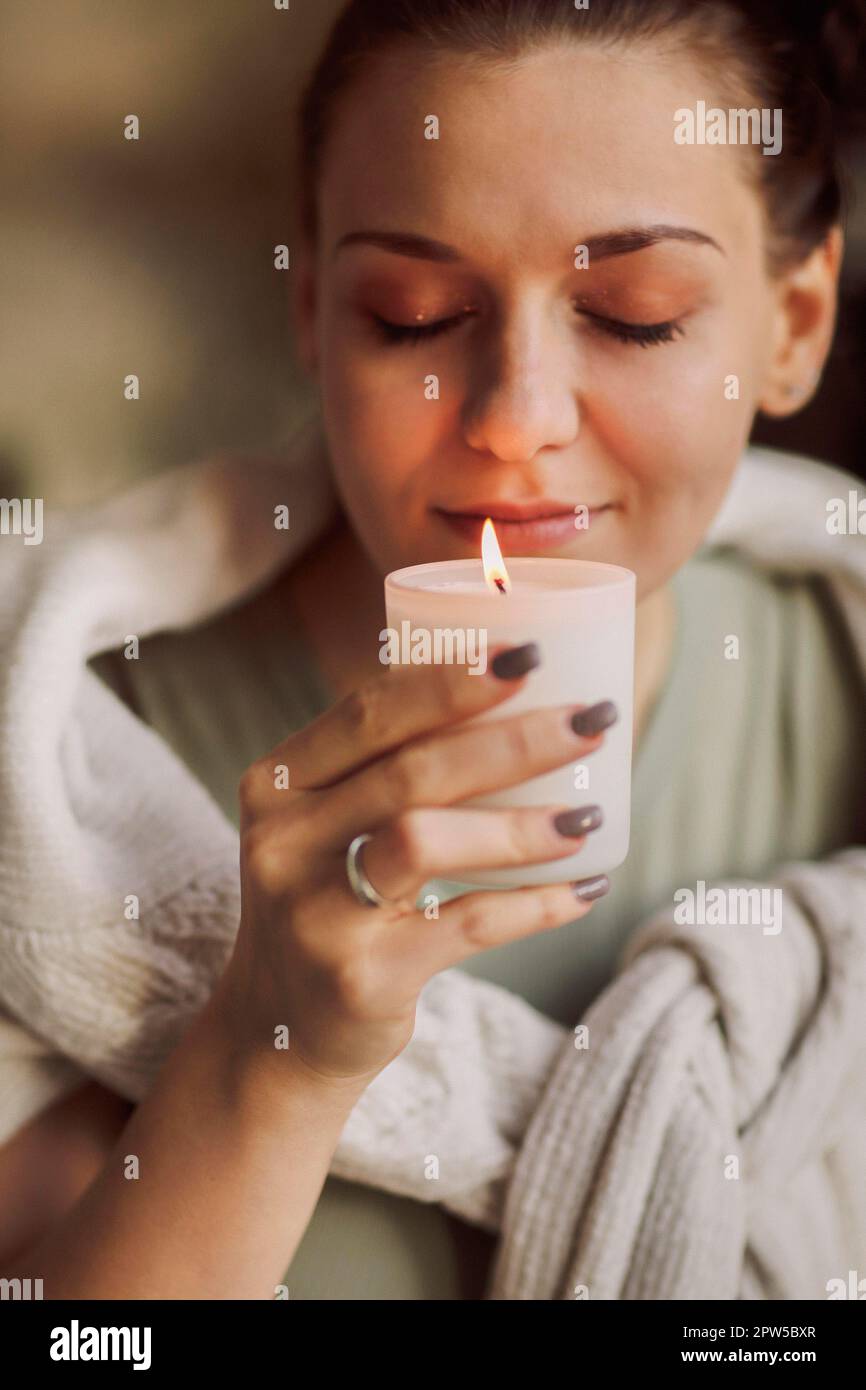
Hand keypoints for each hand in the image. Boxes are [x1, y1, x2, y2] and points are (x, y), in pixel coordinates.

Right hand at [223, 643, 616, 1088]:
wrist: (278, 1032)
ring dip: (522, 825)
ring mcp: (315, 913)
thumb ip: (386, 770)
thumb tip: (516, 696)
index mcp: (279, 785)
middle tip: (592, 721)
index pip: (368, 714)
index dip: (451, 679)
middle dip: (513, 741)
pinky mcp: (359, 978)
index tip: (530, 653)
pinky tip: (582, 889)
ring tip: (589, 815)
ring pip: (425, 841)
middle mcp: (284, 843)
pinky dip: (534, 905)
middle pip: (410, 771)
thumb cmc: (330, 904)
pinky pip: (464, 926)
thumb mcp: (326, 829)